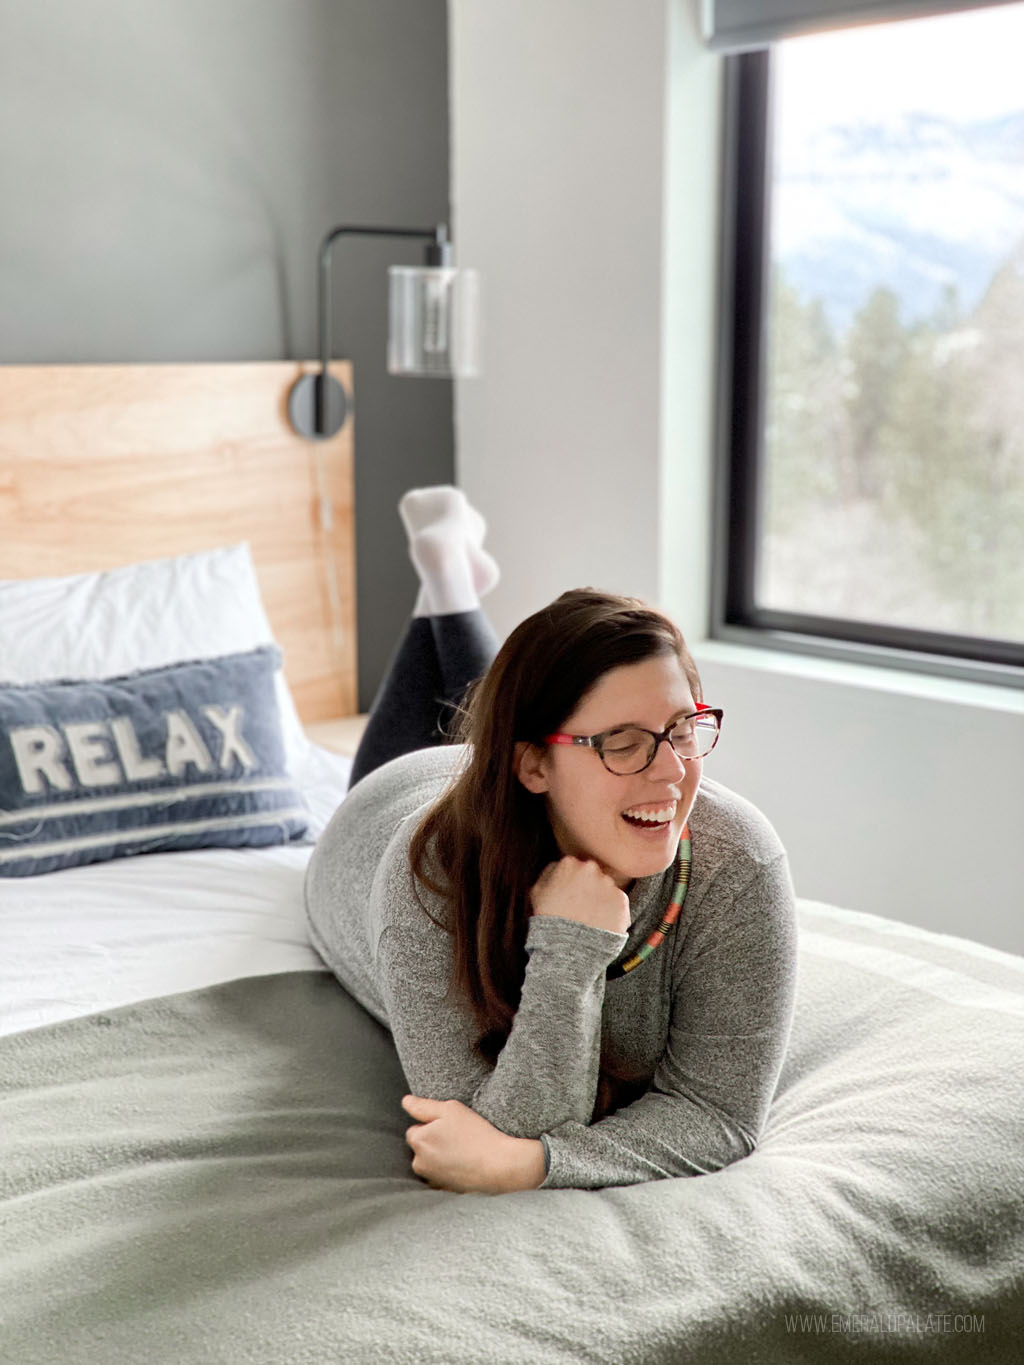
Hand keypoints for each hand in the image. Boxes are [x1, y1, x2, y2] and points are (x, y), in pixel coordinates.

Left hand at [401, 1095, 544, 1193]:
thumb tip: (405, 1102)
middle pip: (421, 1148)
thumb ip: (423, 1105)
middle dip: (434, 1142)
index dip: (432, 1125)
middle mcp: (420, 1164)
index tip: (449, 1126)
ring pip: (431, 1163)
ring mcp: (432, 1180)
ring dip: (441, 1157)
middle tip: (458, 1138)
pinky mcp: (445, 1192)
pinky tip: (466, 1165)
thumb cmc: (475, 1134)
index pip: (415, 1129)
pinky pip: (442, 1177)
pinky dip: (450, 1171)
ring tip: (464, 1151)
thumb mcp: (451, 1109)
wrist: (499, 1166)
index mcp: (418, 1141)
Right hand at [529, 856, 630, 934]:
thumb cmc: (549, 919)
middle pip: (593, 874)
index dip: (572, 881)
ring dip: (602, 899)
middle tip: (581, 906)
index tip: (570, 894)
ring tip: (591, 918)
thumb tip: (558, 867)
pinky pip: (618, 903)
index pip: (574, 866)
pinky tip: (600, 923)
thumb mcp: (537, 892)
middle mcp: (591, 868)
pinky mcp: (622, 900)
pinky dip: (612, 911)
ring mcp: (608, 884)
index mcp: (569, 863)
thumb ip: (549, 872)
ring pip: (607, 888)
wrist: (568, 947)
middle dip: (589, 887)